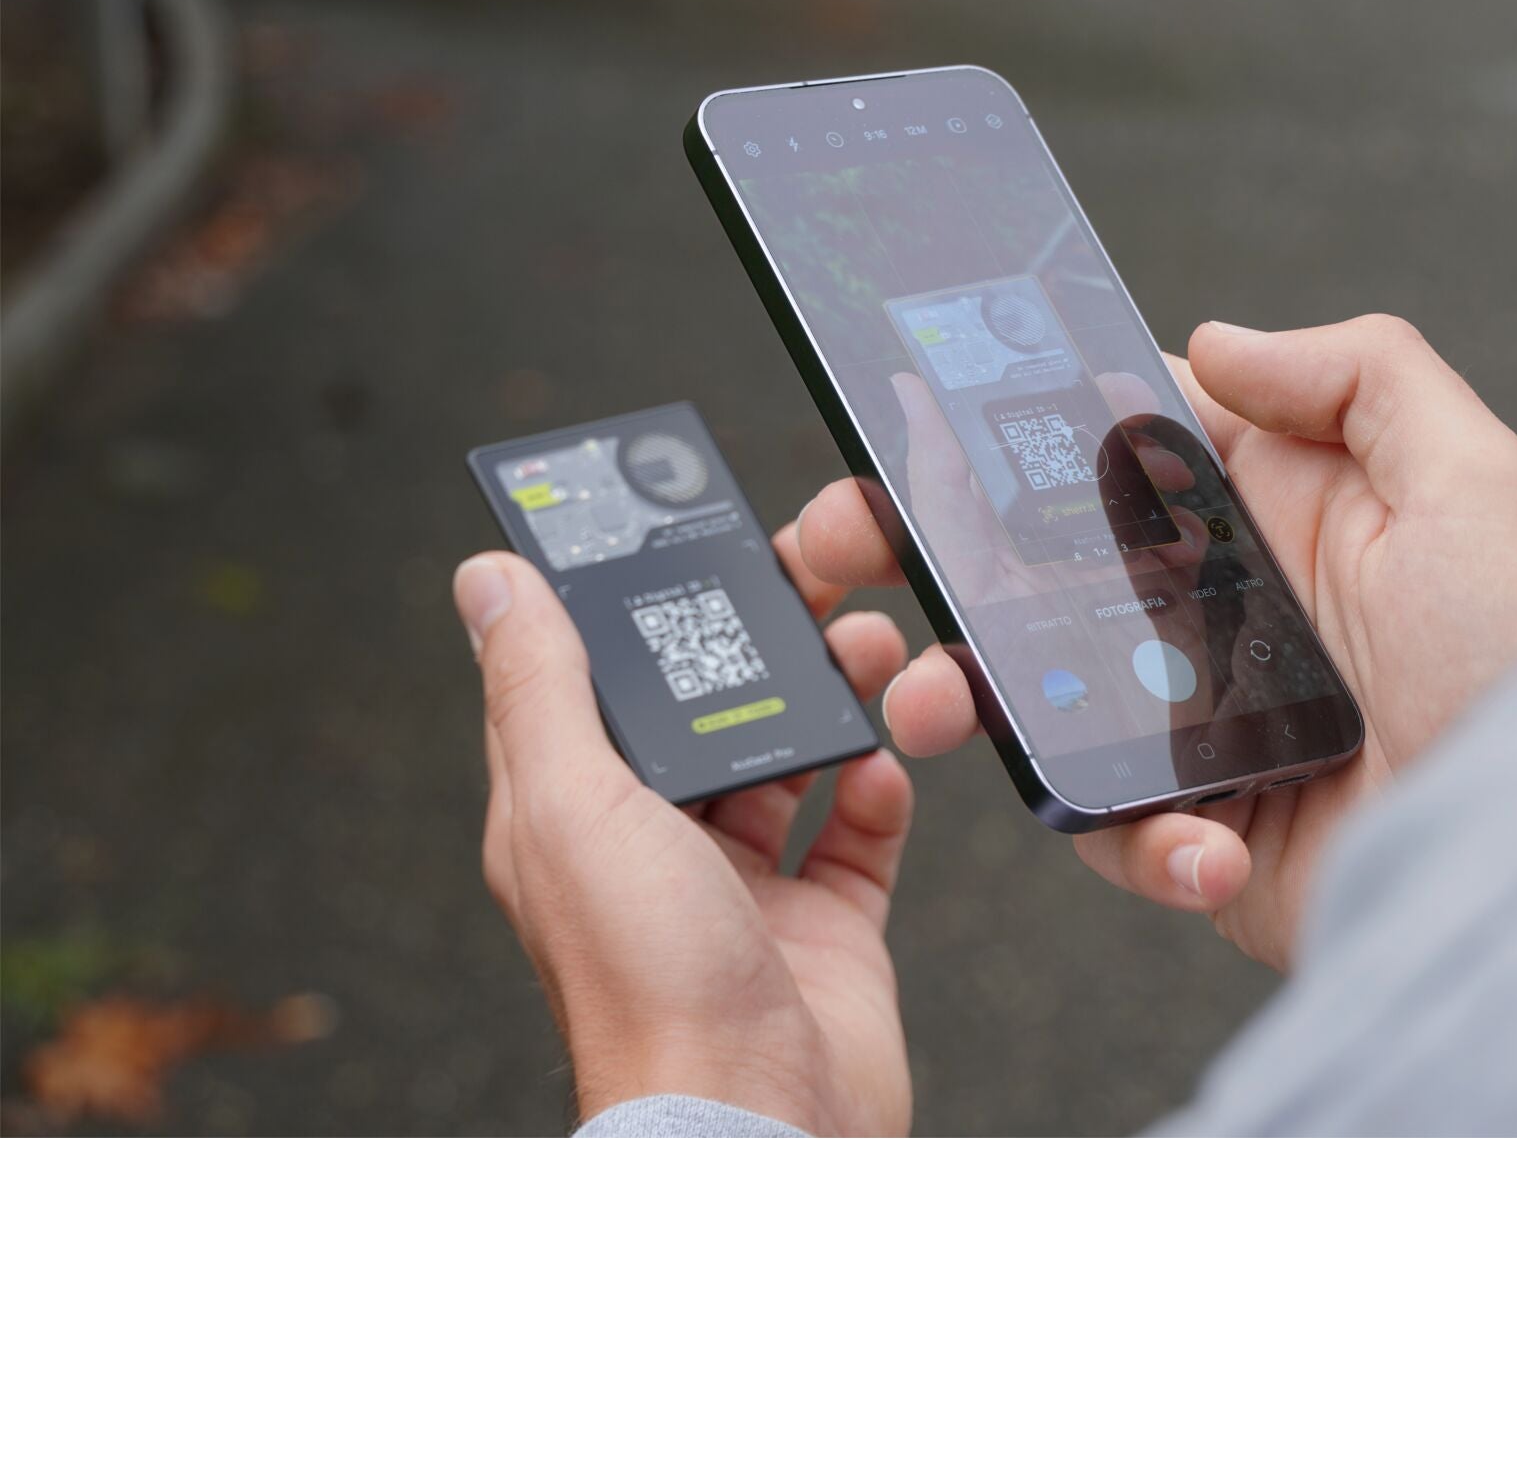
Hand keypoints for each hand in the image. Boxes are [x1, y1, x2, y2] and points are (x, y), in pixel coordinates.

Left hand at [452, 529, 913, 1133]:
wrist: (761, 1124)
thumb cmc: (650, 988)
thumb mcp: (577, 808)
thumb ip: (541, 690)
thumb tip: (490, 580)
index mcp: (576, 816)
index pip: (592, 682)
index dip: (628, 608)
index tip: (673, 533)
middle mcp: (657, 848)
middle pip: (706, 712)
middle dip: (756, 642)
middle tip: (807, 576)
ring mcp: (745, 889)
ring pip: (789, 760)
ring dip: (828, 699)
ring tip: (865, 652)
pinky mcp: (824, 928)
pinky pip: (858, 836)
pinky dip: (878, 793)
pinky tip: (885, 765)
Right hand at [799, 315, 1516, 969]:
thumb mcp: (1474, 481)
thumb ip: (1357, 372)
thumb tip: (1209, 342)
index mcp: (1262, 512)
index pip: (1103, 443)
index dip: (1004, 424)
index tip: (910, 416)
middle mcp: (1210, 607)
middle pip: (1030, 559)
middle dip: (921, 548)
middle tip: (838, 546)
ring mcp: (1187, 717)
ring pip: (1028, 688)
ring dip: (959, 688)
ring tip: (929, 698)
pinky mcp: (1186, 824)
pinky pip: (1105, 822)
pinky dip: (1130, 833)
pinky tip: (1201, 834)